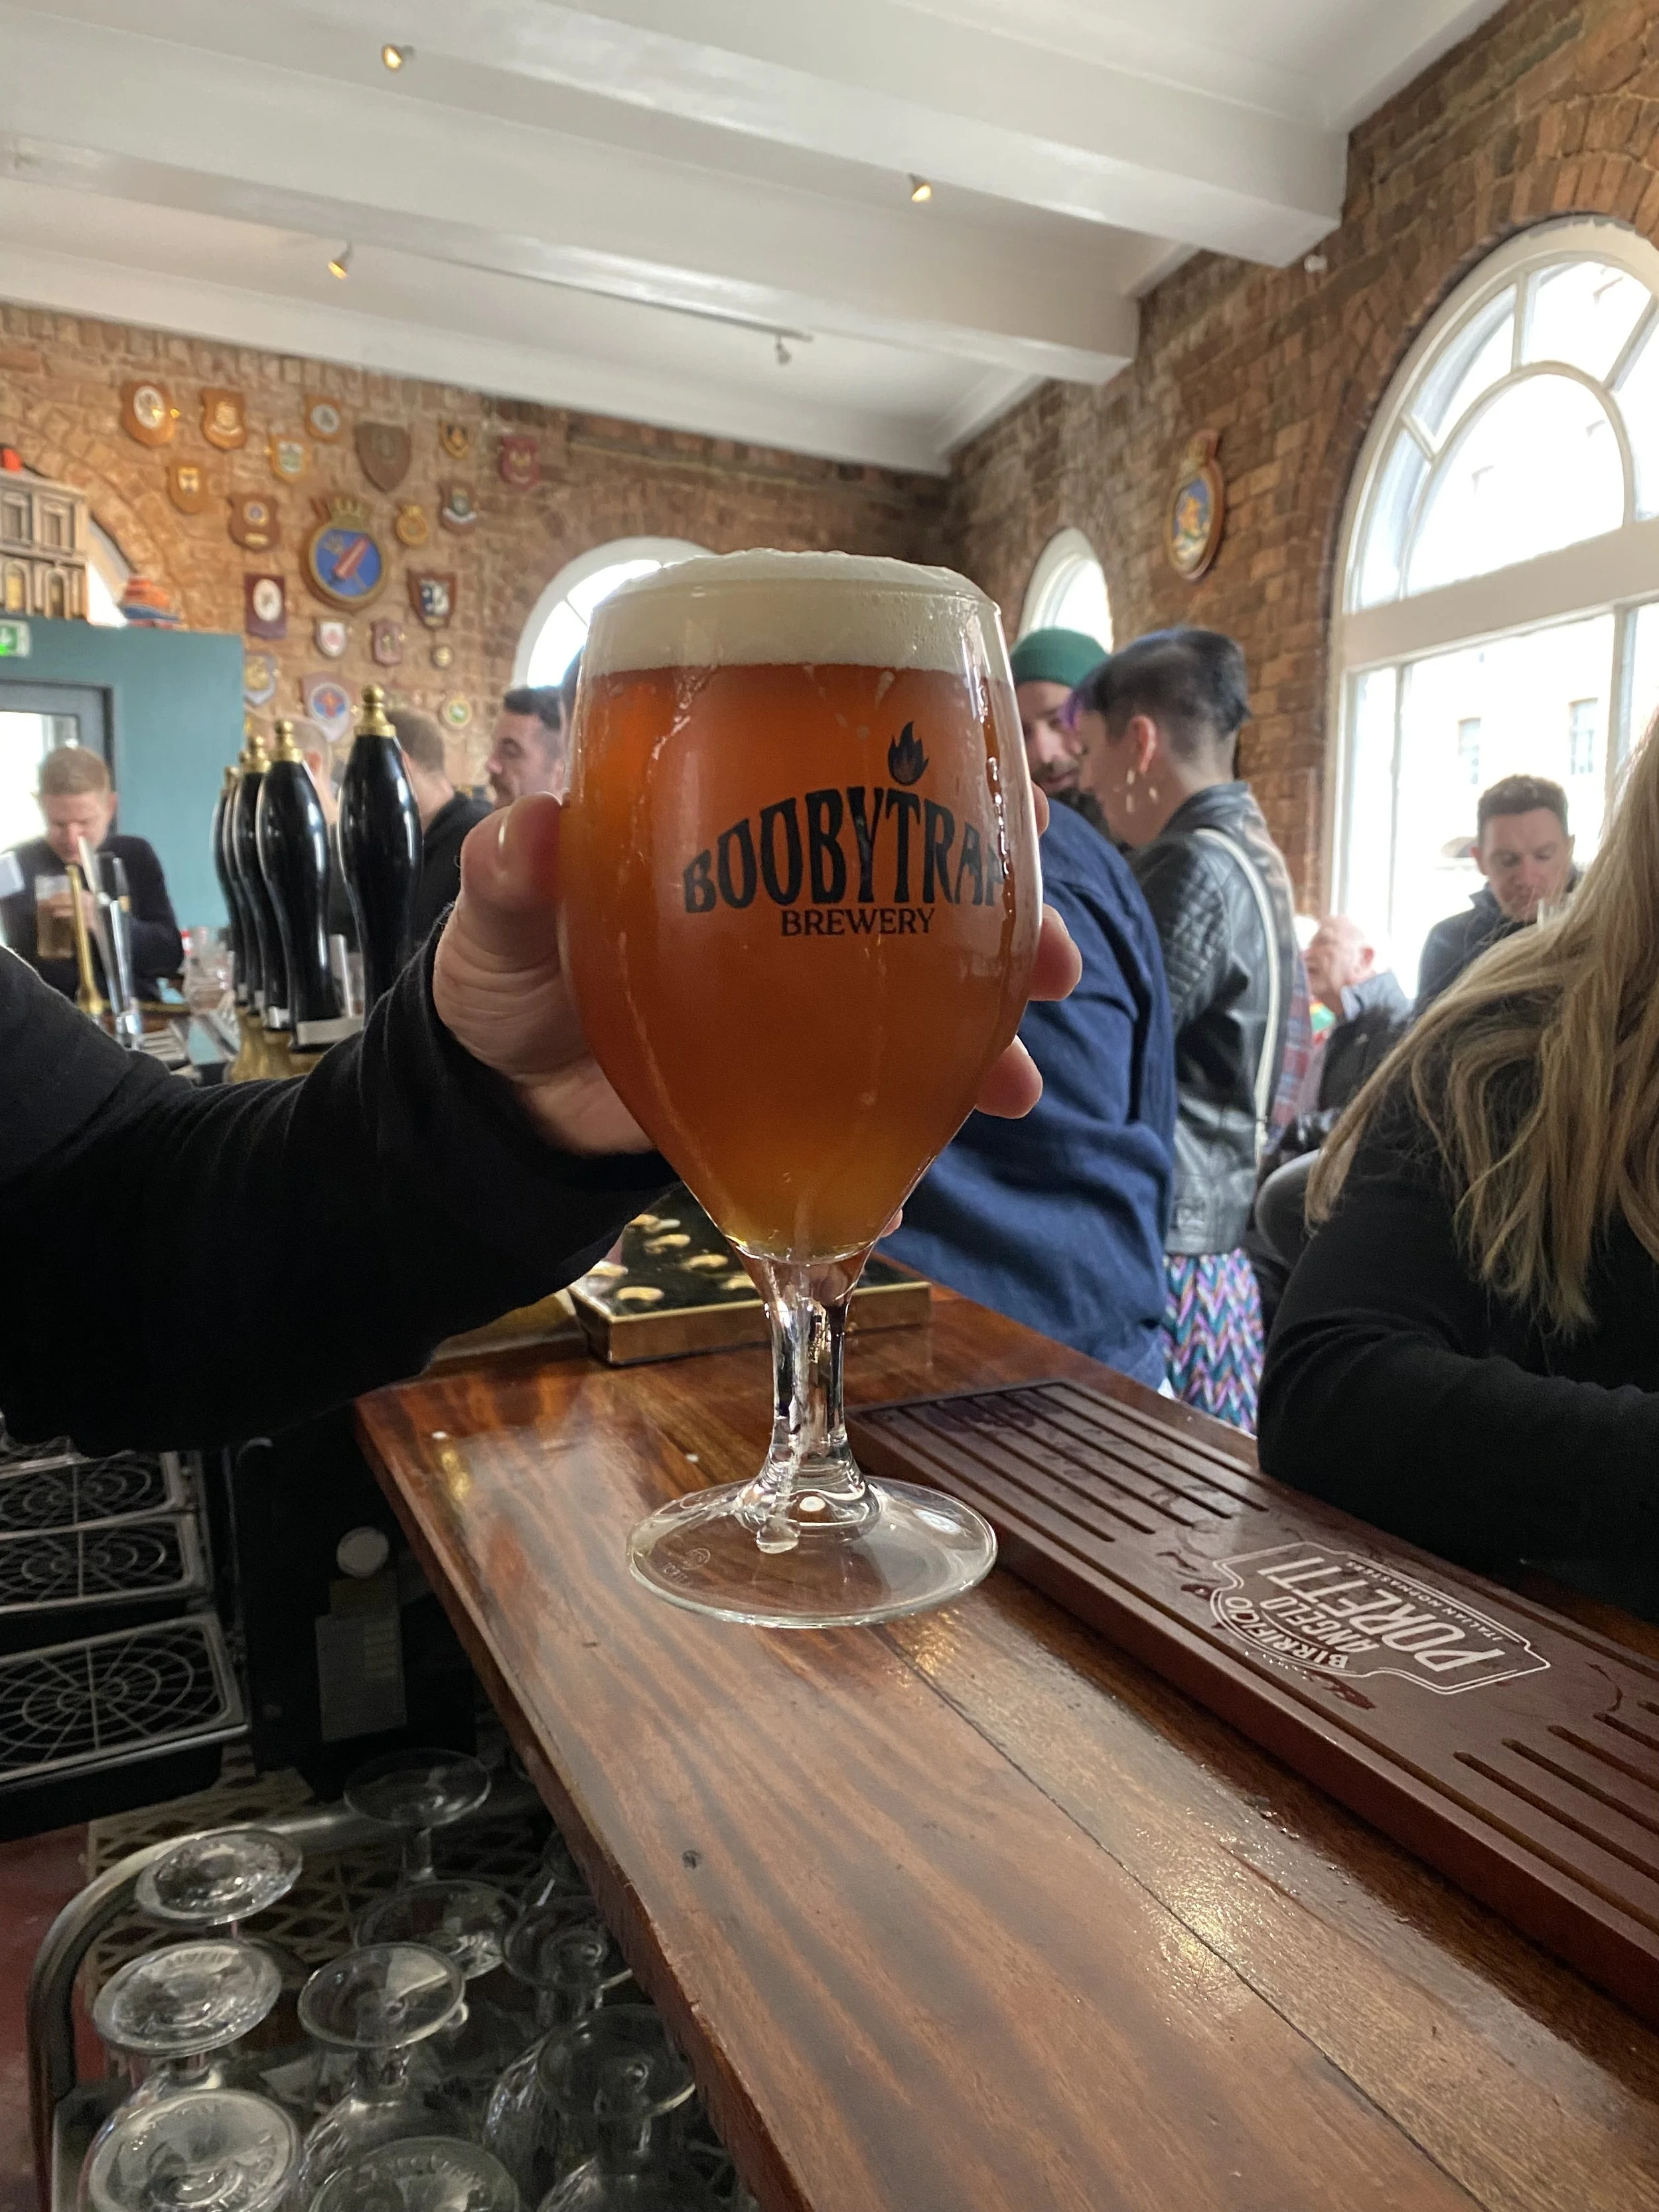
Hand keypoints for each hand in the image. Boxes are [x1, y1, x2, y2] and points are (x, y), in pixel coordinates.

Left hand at [433, 793, 1080, 1154]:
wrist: (496, 1104)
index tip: (1022, 816)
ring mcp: (801, 1004)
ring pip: (923, 1008)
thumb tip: (532, 833)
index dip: (955, 792)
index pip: (865, 788)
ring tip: (1014, 1088)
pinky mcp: (788, 1089)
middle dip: (1010, 930)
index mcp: (740, 830)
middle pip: (932, 900)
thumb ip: (514, 875)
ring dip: (982, 1042)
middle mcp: (796, 909)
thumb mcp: (500, 916)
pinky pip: (865, 1109)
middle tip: (1055, 969)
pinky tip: (909, 1184)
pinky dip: (896, 1144)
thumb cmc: (507, 975)